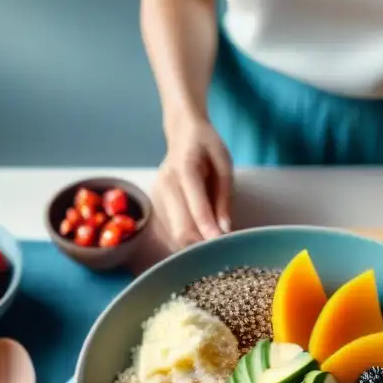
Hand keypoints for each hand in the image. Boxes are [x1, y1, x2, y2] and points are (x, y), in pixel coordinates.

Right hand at [152, 116, 232, 248]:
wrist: (182, 131)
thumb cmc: (207, 146)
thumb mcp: (224, 166)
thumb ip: (224, 198)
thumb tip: (224, 229)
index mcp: (185, 169)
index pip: (197, 208)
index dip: (209, 230)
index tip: (223, 245)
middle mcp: (166, 183)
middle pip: (181, 228)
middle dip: (202, 245)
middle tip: (222, 250)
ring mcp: (158, 194)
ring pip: (175, 233)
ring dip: (195, 244)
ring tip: (214, 243)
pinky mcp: (157, 202)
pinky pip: (172, 229)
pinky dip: (188, 238)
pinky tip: (202, 235)